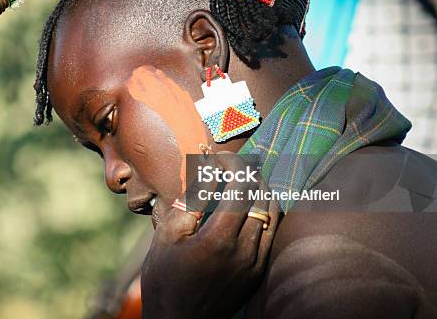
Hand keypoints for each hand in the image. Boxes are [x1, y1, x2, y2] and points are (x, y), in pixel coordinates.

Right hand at [141, 153, 280, 318]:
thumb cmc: (164, 280)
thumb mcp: (166, 237)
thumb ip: (189, 203)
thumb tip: (207, 174)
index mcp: (219, 239)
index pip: (239, 187)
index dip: (231, 164)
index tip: (217, 157)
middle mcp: (245, 250)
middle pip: (261, 195)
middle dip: (247, 173)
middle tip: (228, 166)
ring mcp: (255, 263)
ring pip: (271, 212)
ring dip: (258, 190)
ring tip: (238, 182)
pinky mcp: (258, 272)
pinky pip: (270, 232)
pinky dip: (262, 211)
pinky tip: (245, 206)